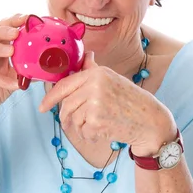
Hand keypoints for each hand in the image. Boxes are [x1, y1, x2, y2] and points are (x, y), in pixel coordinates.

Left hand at [39, 52, 175, 151]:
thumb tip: (87, 56)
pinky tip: (102, 133)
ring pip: (73, 119)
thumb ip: (94, 71)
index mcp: (96, 73)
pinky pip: (83, 131)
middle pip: (66, 105)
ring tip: (95, 127)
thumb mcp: (113, 80)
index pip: (65, 84)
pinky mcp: (97, 120)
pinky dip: (90, 136)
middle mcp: (94, 84)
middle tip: (76, 125)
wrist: (150, 120)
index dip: (51, 97)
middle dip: (67, 118)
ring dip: (80, 128)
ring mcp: (95, 102)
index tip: (43, 106)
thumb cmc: (132, 101)